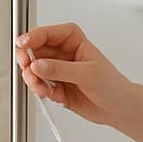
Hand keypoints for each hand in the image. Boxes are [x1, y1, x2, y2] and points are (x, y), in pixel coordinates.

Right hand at [15, 23, 132, 126]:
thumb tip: (38, 65)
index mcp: (73, 40)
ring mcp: (57, 70)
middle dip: (28, 60)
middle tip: (27, 68)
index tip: (24, 44)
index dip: (34, 36)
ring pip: (33, 69)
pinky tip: (49, 94)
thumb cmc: (112, 85)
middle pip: (35, 50)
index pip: (48, 33)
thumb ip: (60, 69)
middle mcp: (62, 53)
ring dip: (33, 78)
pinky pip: (39, 85)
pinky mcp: (55, 86)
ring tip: (40, 86)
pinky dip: (40, 90)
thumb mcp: (87, 74)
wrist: (118, 108)